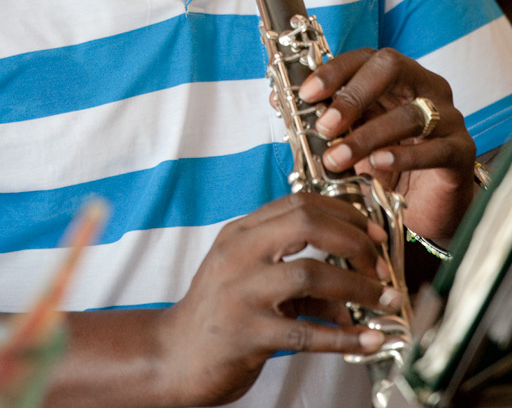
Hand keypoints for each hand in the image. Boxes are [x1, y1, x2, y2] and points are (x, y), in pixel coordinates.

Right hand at [159, 192, 403, 406]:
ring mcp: (242, 293)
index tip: (372, 232)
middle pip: (307, 225)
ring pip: (311, 275)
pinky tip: (368, 339)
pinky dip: (344, 336)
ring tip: (385, 300)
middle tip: (380, 263)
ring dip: (359, 288)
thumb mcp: (248, 275)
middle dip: (354, 241)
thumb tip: (354, 281)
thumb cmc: (217, 312)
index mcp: (240, 232)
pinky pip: (307, 332)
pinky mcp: (248, 334)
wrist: (173, 356)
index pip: (299, 203)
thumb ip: (293, 268)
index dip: (344, 213)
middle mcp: (239, 254)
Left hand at [298, 47, 476, 243]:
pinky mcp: (461, 151)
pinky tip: (378, 166)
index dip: (334, 71)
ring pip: (410, 114)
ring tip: (337, 159)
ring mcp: (448, 116)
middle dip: (353, 95)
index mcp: (396, 76)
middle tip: (325, 125)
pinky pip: (435, 148)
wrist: (425, 205)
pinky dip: (403, 156)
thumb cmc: (385, 161)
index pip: (365, 57)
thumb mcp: (349, 135)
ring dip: (368, 136)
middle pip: (391, 68)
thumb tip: (277, 97)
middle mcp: (425, 86)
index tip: (306, 94)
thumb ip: (320, 115)